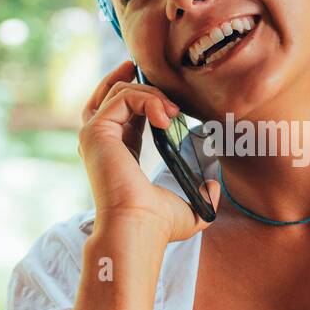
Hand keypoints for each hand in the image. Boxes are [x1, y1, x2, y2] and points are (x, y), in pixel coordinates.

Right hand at [78, 59, 220, 243]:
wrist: (138, 227)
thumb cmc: (156, 225)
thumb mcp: (187, 209)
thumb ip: (202, 197)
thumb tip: (214, 187)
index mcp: (117, 154)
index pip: (123, 113)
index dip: (142, 97)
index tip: (165, 95)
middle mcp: (100, 142)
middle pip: (110, 94)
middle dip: (138, 82)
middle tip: (167, 92)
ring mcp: (94, 135)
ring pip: (119, 92)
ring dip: (152, 95)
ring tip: (174, 113)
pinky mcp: (96, 131)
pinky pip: (121, 97)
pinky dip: (147, 99)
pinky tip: (165, 117)